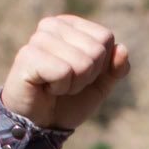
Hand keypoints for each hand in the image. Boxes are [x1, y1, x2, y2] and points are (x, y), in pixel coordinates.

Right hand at [0, 15, 129, 130]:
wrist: (41, 123)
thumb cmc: (68, 101)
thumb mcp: (99, 85)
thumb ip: (115, 68)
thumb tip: (122, 49)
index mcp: (70, 25)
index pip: (106, 38)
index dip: (100, 66)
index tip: (80, 75)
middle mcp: (52, 25)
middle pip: (97, 50)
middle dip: (87, 77)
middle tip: (67, 83)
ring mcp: (38, 39)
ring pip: (82, 62)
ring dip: (73, 85)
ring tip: (55, 86)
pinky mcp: (27, 56)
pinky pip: (63, 72)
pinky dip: (60, 88)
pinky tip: (46, 88)